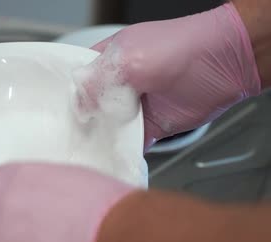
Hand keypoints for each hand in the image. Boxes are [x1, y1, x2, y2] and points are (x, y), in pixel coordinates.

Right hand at [78, 3, 260, 150]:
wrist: (225, 63)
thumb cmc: (180, 48)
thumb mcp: (127, 59)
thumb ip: (97, 81)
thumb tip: (78, 105)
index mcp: (107, 60)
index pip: (76, 80)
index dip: (65, 96)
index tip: (53, 113)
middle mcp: (118, 83)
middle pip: (89, 107)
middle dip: (80, 121)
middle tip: (67, 137)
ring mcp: (134, 105)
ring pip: (107, 127)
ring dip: (99, 139)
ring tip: (84, 151)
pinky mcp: (151, 125)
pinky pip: (130, 142)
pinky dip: (121, 152)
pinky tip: (109, 158)